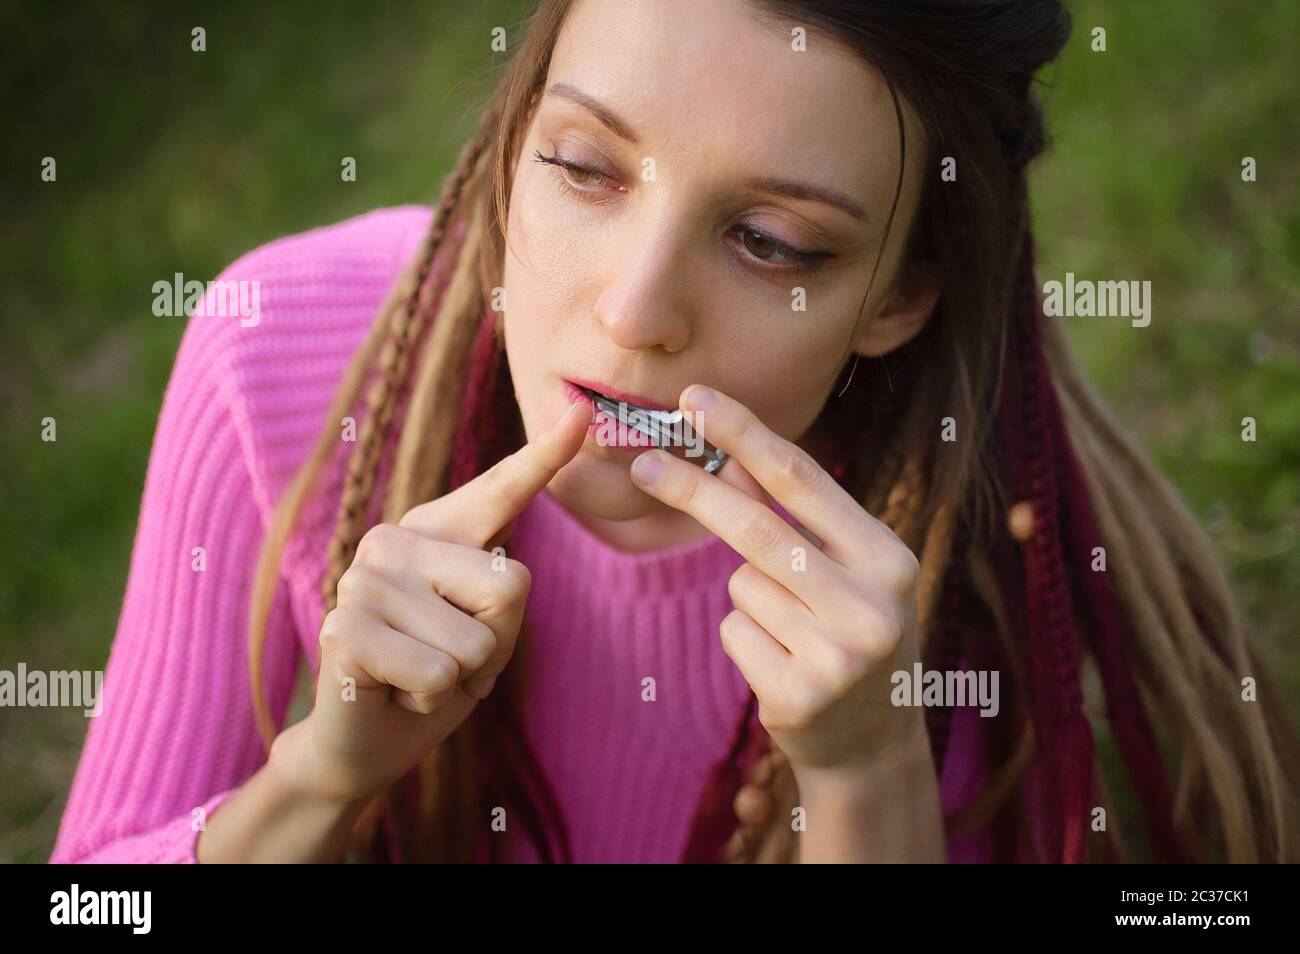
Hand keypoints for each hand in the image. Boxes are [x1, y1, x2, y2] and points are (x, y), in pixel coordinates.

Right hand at [277, 399, 593, 803]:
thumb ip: (501, 593)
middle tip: (446, 661)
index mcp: (436, 531)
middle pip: (510, 586)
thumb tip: (506, 574)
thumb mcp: (490, 632)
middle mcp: (395, 539)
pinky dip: (429, 698)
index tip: (582, 412)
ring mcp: (362, 578)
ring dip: (458, 679)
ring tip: (417, 676)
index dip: (545, 455)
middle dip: (493, 646)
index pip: (500, 490)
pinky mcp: (342, 627)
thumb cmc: (438, 678)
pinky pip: (438, 672)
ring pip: (476, 639)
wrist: (369, 742)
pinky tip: (394, 691)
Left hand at [628, 385, 926, 776]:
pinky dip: (745, 638)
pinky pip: (734, 632)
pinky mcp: (798, 697)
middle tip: (645, 464)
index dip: (744, 435)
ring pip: (741, 586)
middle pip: (758, 529)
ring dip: (748, 597)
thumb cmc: (850, 631)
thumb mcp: (841, 568)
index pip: (803, 480)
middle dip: (695, 490)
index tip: (695, 398)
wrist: (874, 742)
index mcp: (889, 558)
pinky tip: (784, 663)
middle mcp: (872, 606)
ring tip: (795, 630)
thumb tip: (726, 449)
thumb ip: (789, 513)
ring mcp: (837, 657)